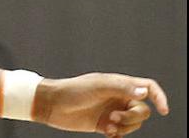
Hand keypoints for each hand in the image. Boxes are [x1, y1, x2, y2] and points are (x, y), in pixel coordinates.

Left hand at [39, 73, 168, 135]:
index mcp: (119, 84)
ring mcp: (113, 111)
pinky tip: (108, 133)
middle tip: (115, 117)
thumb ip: (122, 88)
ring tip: (109, 125)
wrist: (52, 105)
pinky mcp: (106, 124)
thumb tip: (145, 92)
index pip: (148, 87)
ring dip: (126, 126)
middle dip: (133, 116)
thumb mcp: (99, 86)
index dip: (159, 97)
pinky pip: (123, 132)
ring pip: (134, 123)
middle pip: (143, 110)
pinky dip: (120, 134)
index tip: (164, 110)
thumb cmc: (73, 90)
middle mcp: (118, 97)